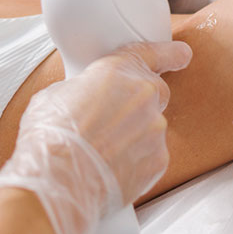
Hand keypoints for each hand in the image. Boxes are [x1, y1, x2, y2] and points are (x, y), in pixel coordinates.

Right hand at [0, 39, 191, 233]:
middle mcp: (143, 95)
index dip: (169, 53)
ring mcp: (154, 128)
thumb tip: (83, 98)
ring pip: (151, 129)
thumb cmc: (50, 136)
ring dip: (133, 138)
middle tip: (112, 123)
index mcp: (118, 70)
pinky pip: (152, 156)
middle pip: (155, 94)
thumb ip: (83, 89)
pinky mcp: (158, 160)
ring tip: (101, 154)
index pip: (151, 53)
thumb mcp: (57, 94)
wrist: (57, 179)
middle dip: (139, 106)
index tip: (182, 54)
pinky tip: (111, 170)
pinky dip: (136, 163)